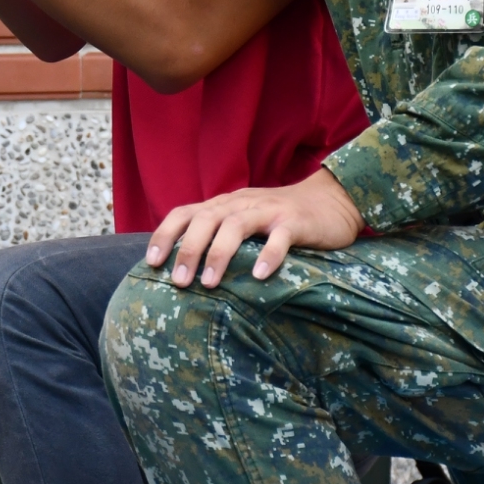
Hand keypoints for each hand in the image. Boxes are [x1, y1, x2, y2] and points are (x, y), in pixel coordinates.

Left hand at [146, 167, 363, 288]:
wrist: (331, 200)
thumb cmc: (279, 217)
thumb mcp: (244, 219)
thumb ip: (218, 234)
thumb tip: (183, 266)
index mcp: (224, 205)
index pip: (185, 213)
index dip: (165, 235)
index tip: (152, 263)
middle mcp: (241, 204)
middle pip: (206, 219)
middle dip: (188, 250)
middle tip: (178, 281)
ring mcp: (269, 211)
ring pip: (236, 226)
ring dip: (220, 254)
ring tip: (210, 284)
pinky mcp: (296, 223)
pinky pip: (280, 238)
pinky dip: (269, 255)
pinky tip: (260, 276)